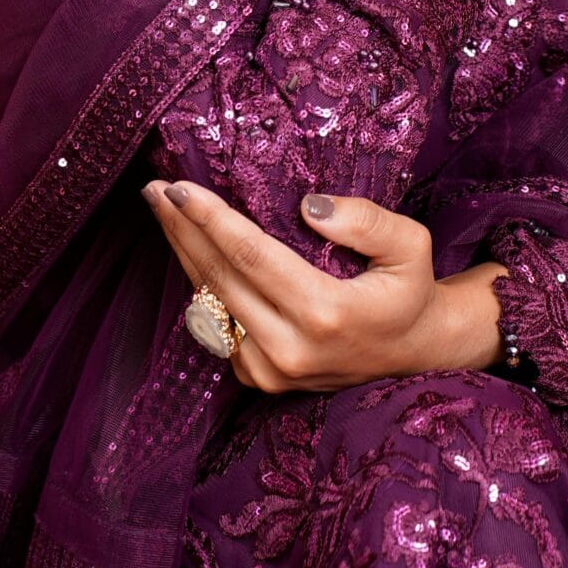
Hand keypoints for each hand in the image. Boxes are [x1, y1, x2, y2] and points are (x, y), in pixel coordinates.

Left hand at [141, 174, 506, 392]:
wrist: (413, 353)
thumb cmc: (409, 290)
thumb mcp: (411, 245)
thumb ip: (366, 221)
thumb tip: (307, 206)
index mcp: (326, 314)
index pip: (251, 256)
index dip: (210, 219)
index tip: (178, 186)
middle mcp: (290, 350)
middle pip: (219, 277)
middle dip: (182, 228)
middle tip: (154, 188)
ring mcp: (270, 372)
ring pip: (209, 303)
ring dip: (184, 253)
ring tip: (164, 212)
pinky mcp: (258, 380)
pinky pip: (215, 325)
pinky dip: (201, 285)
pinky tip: (192, 250)